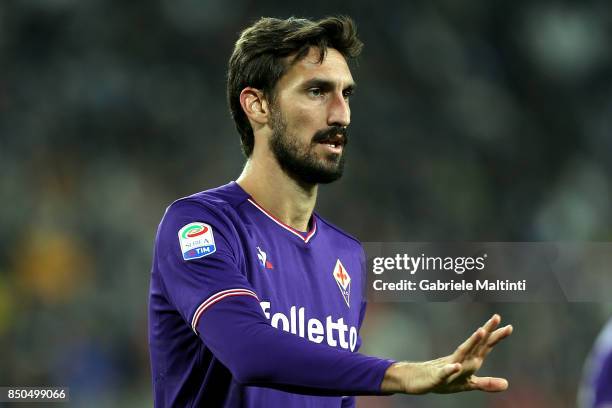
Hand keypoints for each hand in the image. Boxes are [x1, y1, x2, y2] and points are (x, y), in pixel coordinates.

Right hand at [381, 314, 512, 393]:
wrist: (418, 379)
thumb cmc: (444, 380)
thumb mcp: (468, 384)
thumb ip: (486, 383)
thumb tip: (507, 384)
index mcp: (470, 361)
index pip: (485, 347)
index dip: (496, 337)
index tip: (509, 326)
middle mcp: (461, 360)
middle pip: (476, 344)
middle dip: (487, 332)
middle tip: (497, 317)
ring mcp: (449, 366)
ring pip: (462, 353)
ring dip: (471, 342)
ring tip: (480, 331)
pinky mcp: (438, 377)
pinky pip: (445, 373)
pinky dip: (450, 369)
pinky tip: (456, 366)